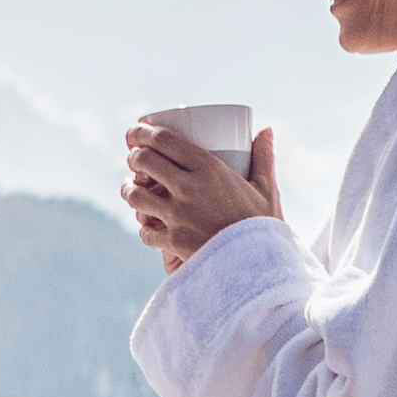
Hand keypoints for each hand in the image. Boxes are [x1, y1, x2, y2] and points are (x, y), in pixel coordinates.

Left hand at [126, 118, 276, 263]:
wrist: (261, 266)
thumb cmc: (264, 226)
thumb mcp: (266, 188)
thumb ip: (264, 158)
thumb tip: (266, 130)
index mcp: (210, 168)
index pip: (164, 140)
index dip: (142, 132)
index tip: (137, 132)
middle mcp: (189, 188)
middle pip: (144, 161)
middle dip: (134, 157)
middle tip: (135, 159)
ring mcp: (178, 216)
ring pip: (136, 195)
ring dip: (129, 190)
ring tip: (133, 189)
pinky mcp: (173, 241)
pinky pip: (145, 231)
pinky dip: (144, 227)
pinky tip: (147, 223)